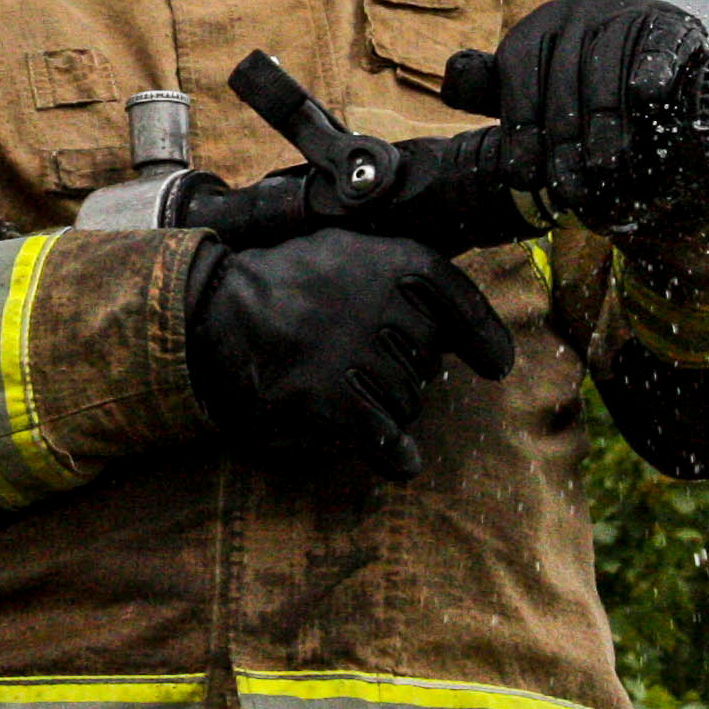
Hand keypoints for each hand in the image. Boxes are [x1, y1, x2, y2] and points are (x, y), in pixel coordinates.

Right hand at [186, 227, 517, 481]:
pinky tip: (396, 458)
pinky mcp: (332, 399)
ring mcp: (360, 352)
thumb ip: (403, 276)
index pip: (460, 303)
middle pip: (428, 362)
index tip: (497, 365)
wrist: (212, 310)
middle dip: (403, 371)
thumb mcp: (347, 250)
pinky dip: (395, 455)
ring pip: (408, 401)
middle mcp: (387, 304)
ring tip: (338, 385)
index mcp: (396, 260)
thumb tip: (466, 335)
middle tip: (351, 359)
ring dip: (386, 406)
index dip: (484, 338)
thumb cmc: (282, 281)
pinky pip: (386, 439)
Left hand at [441, 0, 708, 235]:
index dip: (520, 127)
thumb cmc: (584, 88)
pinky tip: (647, 102)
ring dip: (605, 125)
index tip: (522, 175)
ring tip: (603, 170)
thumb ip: (492, 89)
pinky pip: (656, 51)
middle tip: (565, 190)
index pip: (519, 71)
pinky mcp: (669, 25)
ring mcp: (625, 13)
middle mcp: (578, 12)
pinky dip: (651, 74)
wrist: (665, 70)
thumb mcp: (534, 87)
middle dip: (563, 141)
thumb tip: (451, 82)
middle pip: (563, 80)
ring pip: (606, 73)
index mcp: (539, 26)